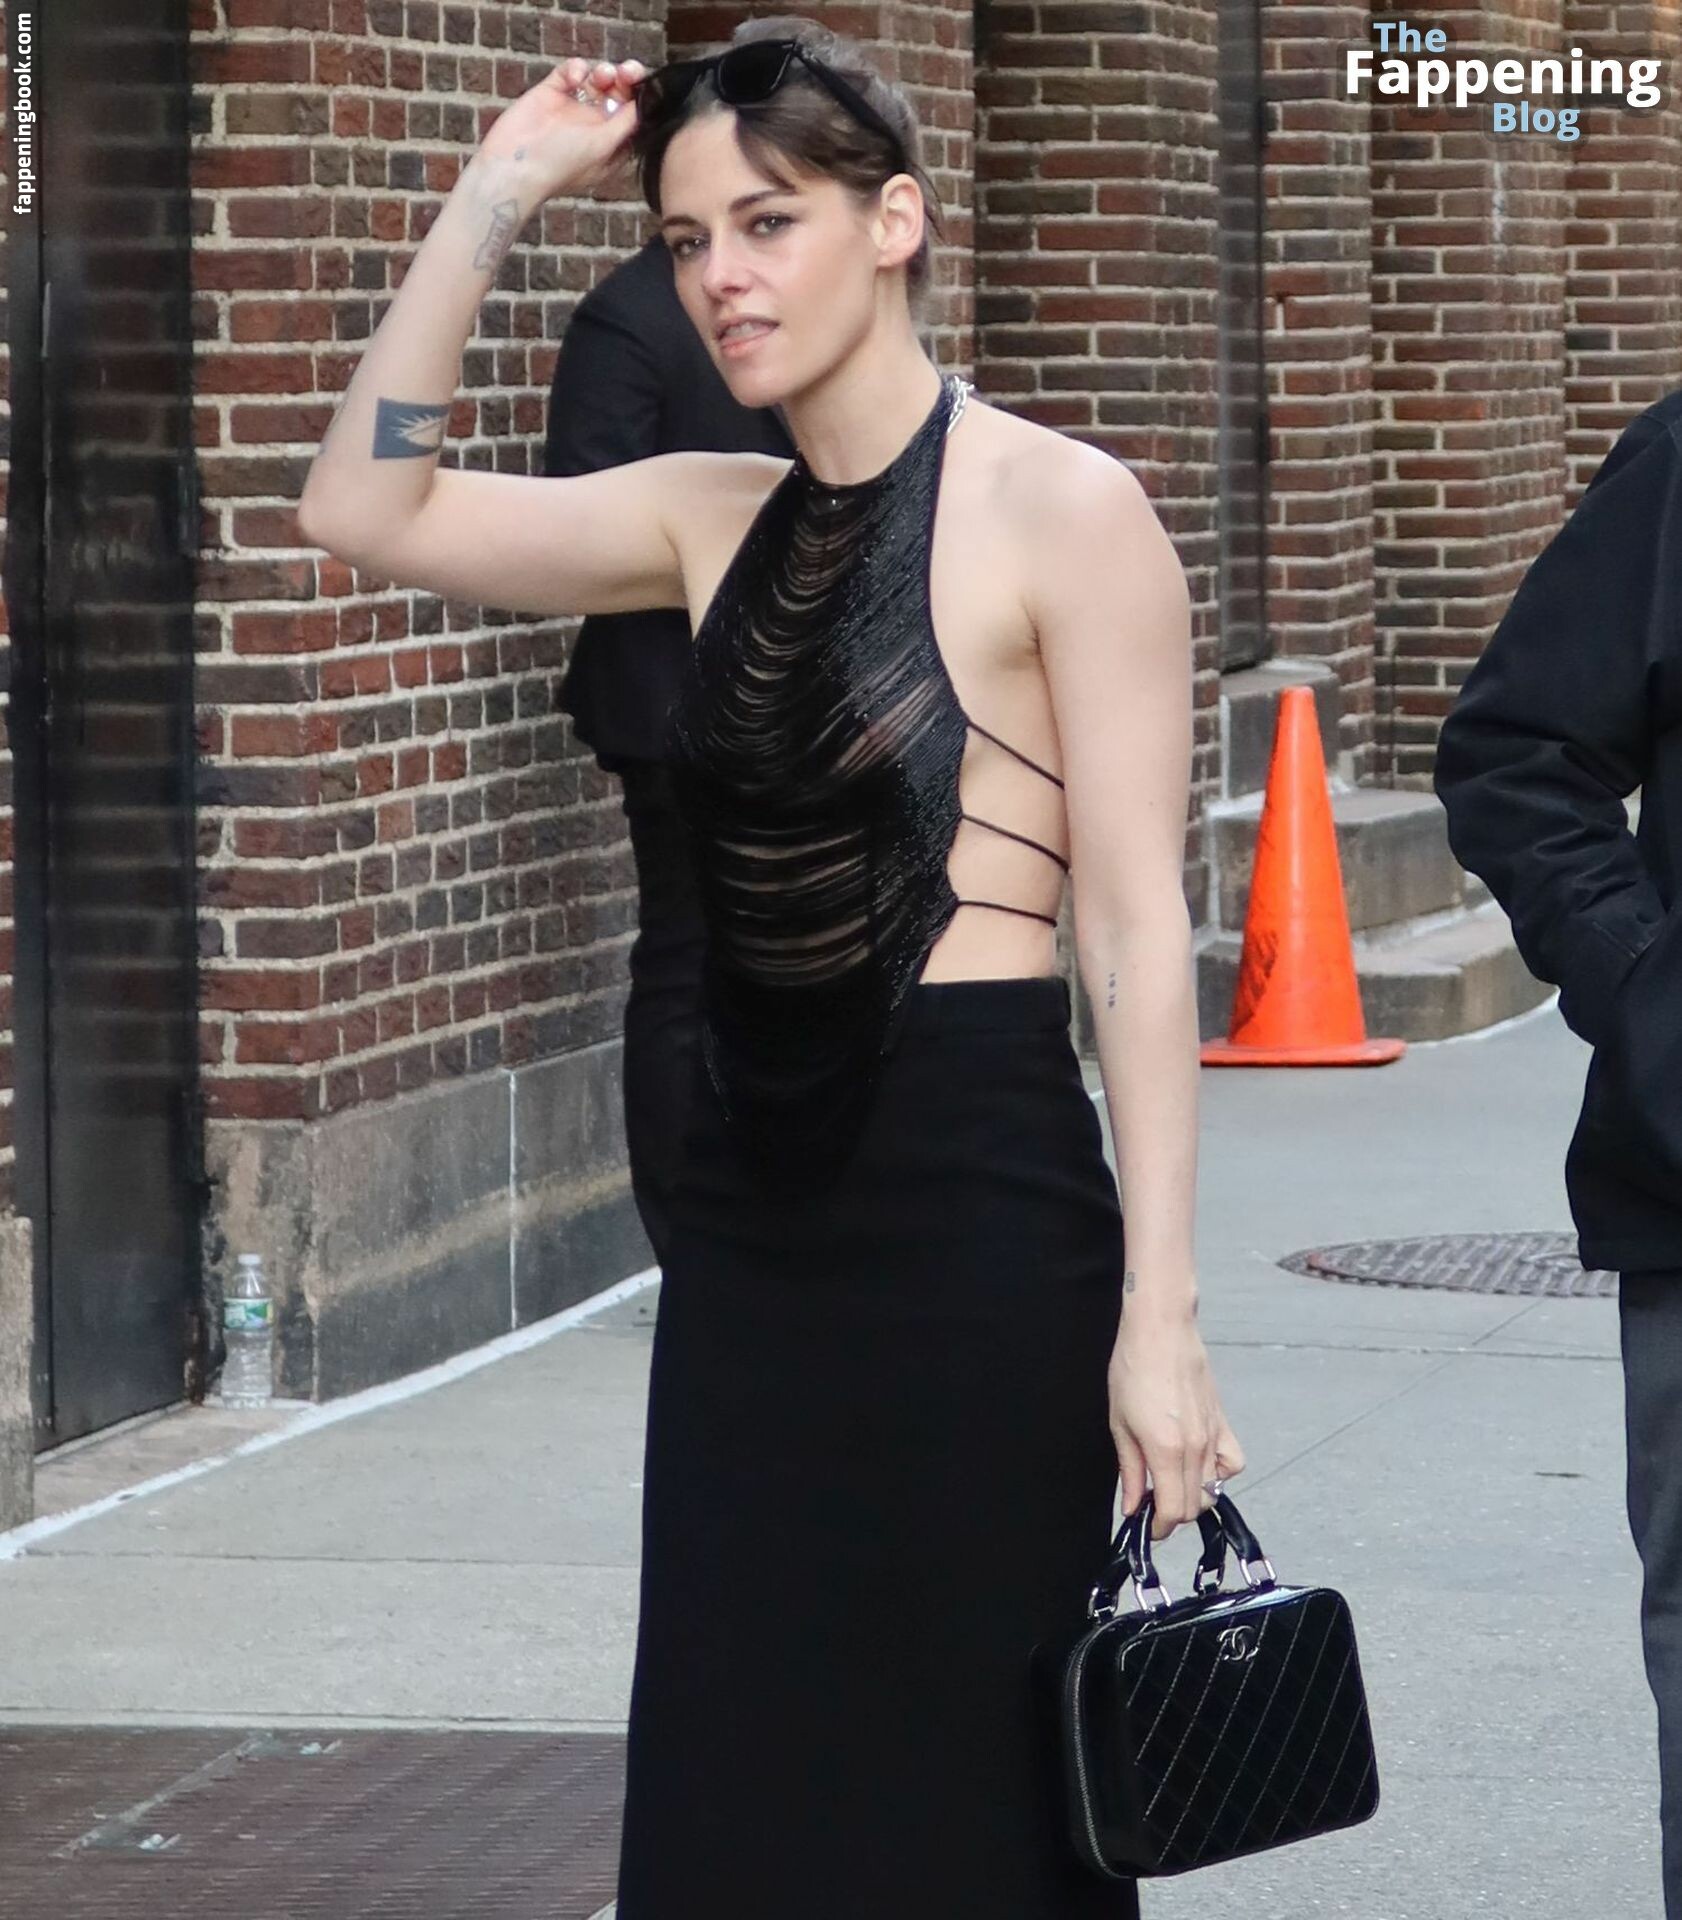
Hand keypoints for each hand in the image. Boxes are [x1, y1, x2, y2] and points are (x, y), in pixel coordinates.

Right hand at [476, 55, 646, 195]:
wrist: (513, 164)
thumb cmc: (560, 164)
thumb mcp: (603, 146)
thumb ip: (626, 124)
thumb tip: (645, 103)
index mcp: (610, 145)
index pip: (633, 117)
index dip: (641, 98)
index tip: (643, 85)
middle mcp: (594, 126)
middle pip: (619, 95)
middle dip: (626, 80)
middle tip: (627, 72)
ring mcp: (573, 108)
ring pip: (597, 80)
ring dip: (604, 72)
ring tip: (601, 76)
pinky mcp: (552, 92)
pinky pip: (570, 72)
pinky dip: (576, 69)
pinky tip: (573, 78)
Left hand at [1107, 1295, 1243, 1539]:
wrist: (1160, 1330)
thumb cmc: (1133, 1369)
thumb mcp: (1120, 1424)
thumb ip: (1130, 1470)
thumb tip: (1132, 1506)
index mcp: (1166, 1451)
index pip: (1173, 1511)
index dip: (1159, 1527)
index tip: (1146, 1527)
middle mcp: (1196, 1449)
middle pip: (1194, 1506)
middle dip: (1172, 1515)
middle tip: (1151, 1505)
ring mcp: (1214, 1436)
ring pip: (1213, 1489)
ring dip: (1192, 1497)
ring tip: (1170, 1485)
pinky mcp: (1223, 1423)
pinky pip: (1232, 1464)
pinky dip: (1220, 1474)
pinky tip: (1199, 1465)